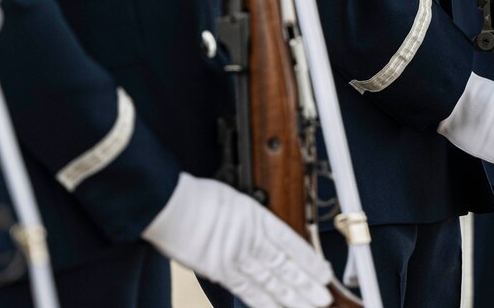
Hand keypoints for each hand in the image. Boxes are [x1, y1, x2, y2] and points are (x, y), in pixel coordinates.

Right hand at [142, 173, 331, 307]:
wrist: (170, 204)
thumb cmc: (195, 197)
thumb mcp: (232, 198)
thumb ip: (249, 219)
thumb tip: (259, 233)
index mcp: (256, 217)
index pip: (290, 242)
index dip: (309, 260)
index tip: (323, 271)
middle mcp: (251, 238)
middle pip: (284, 266)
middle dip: (306, 284)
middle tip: (323, 298)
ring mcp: (237, 257)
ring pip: (271, 281)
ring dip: (292, 297)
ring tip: (310, 306)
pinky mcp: (220, 271)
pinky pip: (247, 290)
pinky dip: (264, 302)